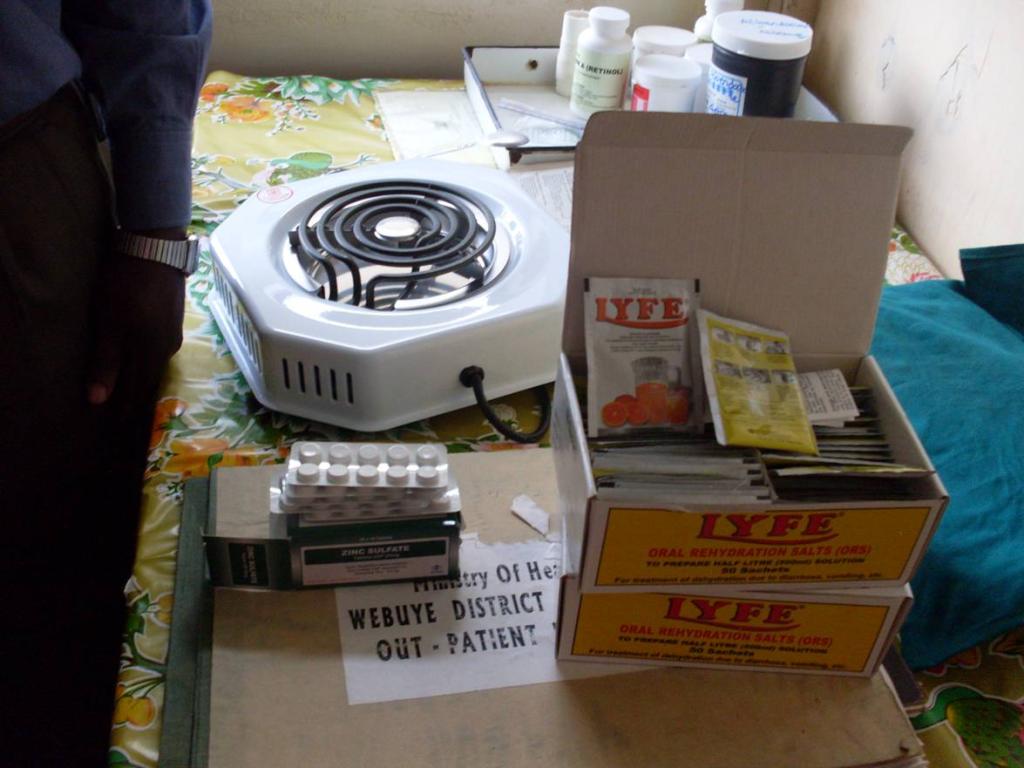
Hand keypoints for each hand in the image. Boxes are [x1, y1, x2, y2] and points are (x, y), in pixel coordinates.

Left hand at [87, 230, 186, 409]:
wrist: (156, 247)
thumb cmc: (126, 286)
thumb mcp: (110, 324)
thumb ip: (105, 362)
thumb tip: (98, 400)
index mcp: (152, 353)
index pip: (137, 390)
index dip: (125, 408)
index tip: (116, 426)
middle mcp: (167, 348)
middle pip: (149, 379)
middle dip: (134, 397)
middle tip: (122, 412)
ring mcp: (174, 333)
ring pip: (155, 364)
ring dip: (141, 376)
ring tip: (129, 386)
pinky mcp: (174, 319)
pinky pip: (159, 349)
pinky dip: (147, 358)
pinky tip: (140, 356)